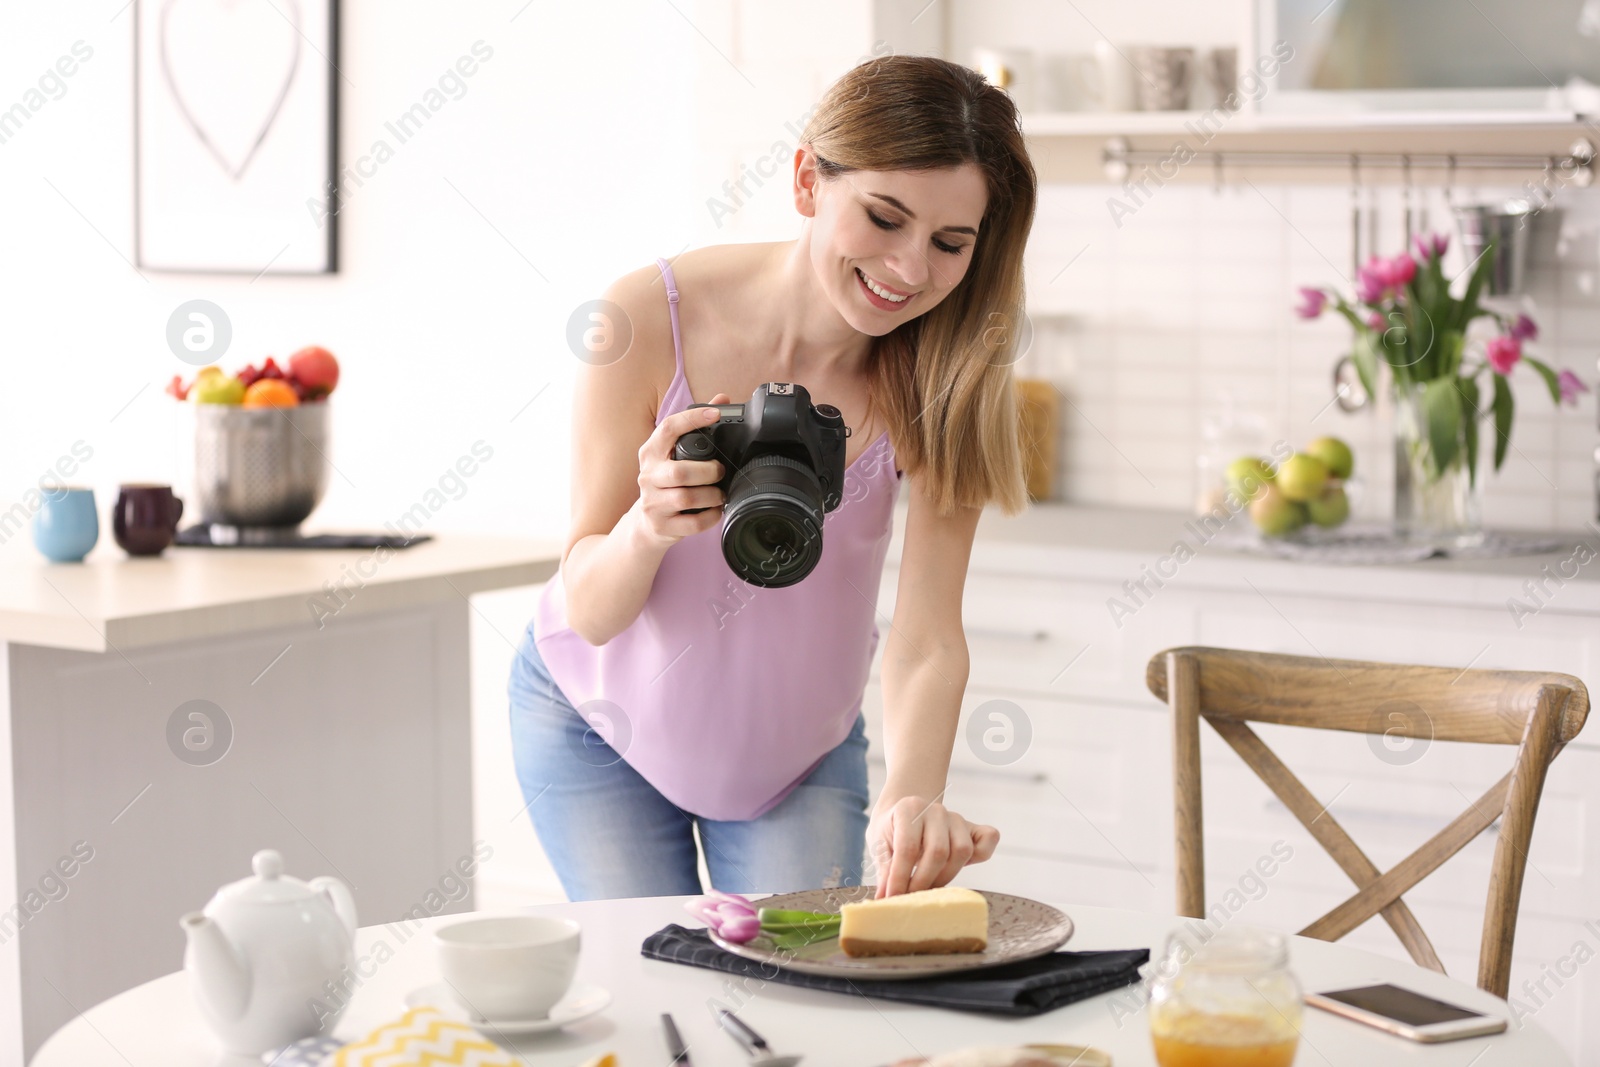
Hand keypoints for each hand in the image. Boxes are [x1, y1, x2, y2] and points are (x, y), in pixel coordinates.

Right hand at [633, 392, 731, 545]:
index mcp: (651, 452)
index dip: (693, 419)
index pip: (668, 428)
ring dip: (711, 495)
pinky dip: (710, 517)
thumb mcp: (675, 455)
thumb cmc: (666, 484)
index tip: (716, 413)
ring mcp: (652, 503)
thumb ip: (696, 428)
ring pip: (686, 498)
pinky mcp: (660, 525)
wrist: (646, 524)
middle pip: (680, 472)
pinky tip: (714, 511)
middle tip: (720, 471)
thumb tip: (722, 399)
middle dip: (708, 471)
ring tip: (719, 494)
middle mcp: (647, 476)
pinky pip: (692, 523)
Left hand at [867, 794, 998, 897]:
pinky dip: (982, 854)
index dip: (900, 877)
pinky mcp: (972, 826)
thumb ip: (885, 869)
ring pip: (962, 851)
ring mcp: (956, 817)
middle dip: (923, 882)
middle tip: (910, 898)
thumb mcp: (879, 844)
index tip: (892, 897)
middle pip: (938, 851)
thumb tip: (886, 898)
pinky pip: (987, 839)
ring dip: (945, 876)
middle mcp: (936, 811)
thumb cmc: (891, 830)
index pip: (907, 848)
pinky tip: (959, 868)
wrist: (904, 811)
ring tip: (928, 888)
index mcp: (909, 809)